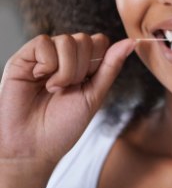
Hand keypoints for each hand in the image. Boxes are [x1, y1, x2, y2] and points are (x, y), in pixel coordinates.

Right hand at [0, 33, 133, 165]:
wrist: (33, 147)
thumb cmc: (64, 125)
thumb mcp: (95, 95)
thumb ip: (111, 66)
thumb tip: (132, 41)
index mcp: (82, 64)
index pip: (100, 41)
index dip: (98, 61)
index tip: (86, 84)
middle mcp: (63, 56)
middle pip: (85, 39)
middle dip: (82, 69)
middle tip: (68, 89)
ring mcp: (43, 55)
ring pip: (67, 40)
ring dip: (66, 69)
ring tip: (54, 88)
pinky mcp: (23, 58)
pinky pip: (43, 42)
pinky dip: (47, 63)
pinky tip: (39, 79)